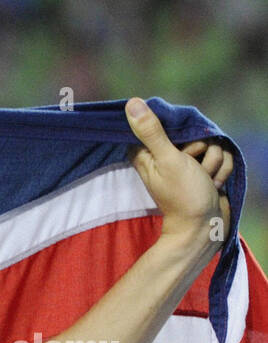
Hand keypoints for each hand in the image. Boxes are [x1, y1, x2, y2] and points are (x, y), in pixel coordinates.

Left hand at [124, 96, 232, 249]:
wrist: (204, 227)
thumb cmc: (183, 196)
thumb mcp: (168, 159)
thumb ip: (152, 131)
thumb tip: (131, 103)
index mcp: (148, 155)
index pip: (164, 125)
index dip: (179, 134)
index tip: (180, 149)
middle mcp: (166, 158)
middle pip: (194, 133)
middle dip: (202, 151)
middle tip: (194, 169)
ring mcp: (188, 165)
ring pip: (212, 145)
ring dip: (213, 163)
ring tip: (204, 181)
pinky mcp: (205, 171)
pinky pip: (221, 158)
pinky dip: (221, 172)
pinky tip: (214, 185)